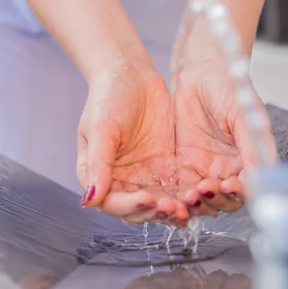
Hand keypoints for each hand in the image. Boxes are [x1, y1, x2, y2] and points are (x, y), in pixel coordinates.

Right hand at [77, 66, 189, 224]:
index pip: (112, 204)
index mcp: (99, 177)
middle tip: (172, 208)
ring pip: (159, 205)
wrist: (131, 75)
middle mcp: (122, 182)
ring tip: (186, 209)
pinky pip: (177, 190)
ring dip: (171, 211)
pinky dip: (186, 197)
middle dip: (154, 213)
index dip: (129, 207)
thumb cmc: (108, 97)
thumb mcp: (100, 128)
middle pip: (138, 211)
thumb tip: (89, 201)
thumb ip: (97, 164)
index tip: (146, 200)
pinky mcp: (166, 169)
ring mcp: (145, 177)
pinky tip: (198, 196)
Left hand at [172, 59, 275, 216]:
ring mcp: (202, 172)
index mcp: (245, 161)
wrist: (197, 71)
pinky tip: (172, 197)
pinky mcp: (180, 169)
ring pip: (202, 202)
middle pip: (224, 201)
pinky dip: (177, 199)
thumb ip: (252, 143)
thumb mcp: (242, 113)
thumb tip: (261, 171)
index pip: (246, 188)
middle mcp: (226, 171)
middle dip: (216, 200)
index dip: (239, 192)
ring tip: (189, 196)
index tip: (230, 185)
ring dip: (197, 204)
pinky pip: (179, 192)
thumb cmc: (225, 87)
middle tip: (205, 189)